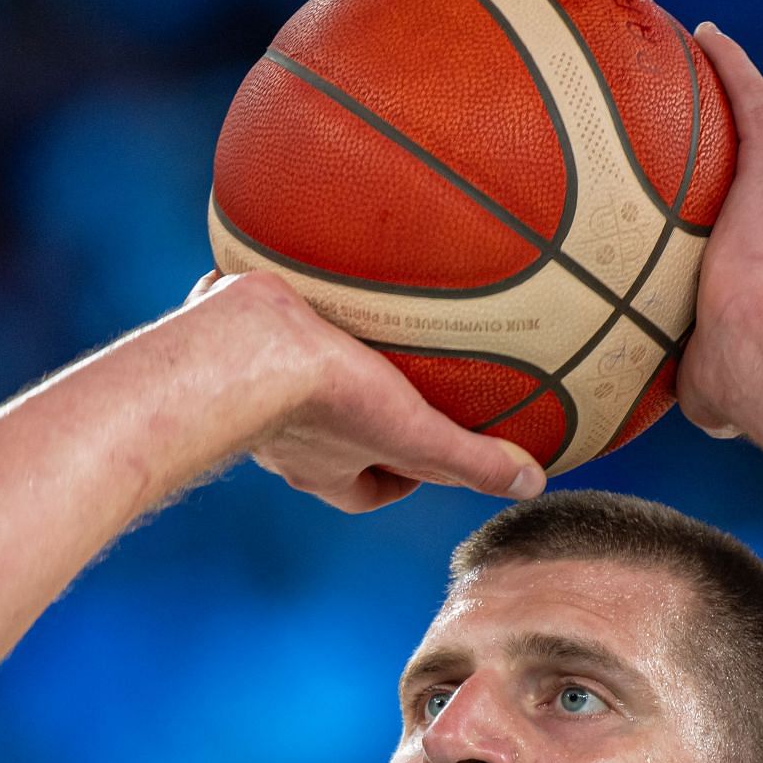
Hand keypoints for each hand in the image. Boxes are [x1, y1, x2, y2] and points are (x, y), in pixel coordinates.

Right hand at [186, 271, 544, 511]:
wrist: (244, 348)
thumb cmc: (327, 402)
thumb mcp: (415, 434)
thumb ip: (470, 459)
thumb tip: (531, 482)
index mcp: (323, 469)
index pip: (364, 491)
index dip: (397, 479)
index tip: (422, 459)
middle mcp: (282, 440)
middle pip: (327, 440)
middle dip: (356, 421)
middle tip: (389, 387)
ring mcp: (249, 392)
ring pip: (288, 386)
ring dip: (316, 365)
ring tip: (353, 324)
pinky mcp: (231, 343)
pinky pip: (258, 328)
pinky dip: (279, 310)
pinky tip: (308, 271)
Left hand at [678, 23, 762, 437]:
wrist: (761, 355)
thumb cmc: (736, 384)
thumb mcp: (710, 385)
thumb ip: (699, 380)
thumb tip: (687, 407)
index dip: (757, 212)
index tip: (732, 210)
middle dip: (758, 145)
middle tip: (723, 124)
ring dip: (744, 92)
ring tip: (713, 62)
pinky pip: (751, 100)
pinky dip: (733, 67)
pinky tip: (706, 38)